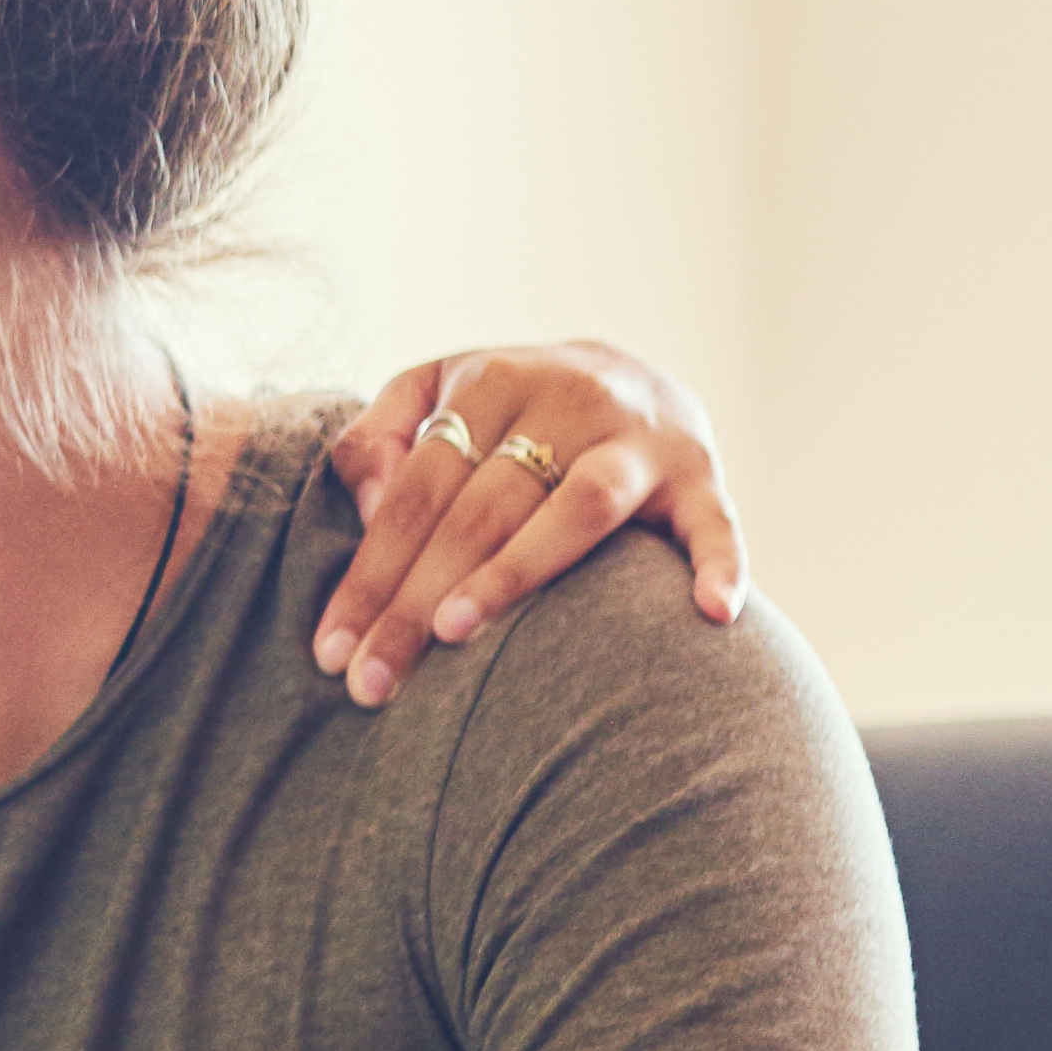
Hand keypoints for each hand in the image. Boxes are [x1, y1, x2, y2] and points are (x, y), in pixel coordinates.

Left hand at [313, 340, 746, 706]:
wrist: (631, 370)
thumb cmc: (506, 408)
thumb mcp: (433, 393)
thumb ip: (380, 439)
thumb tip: (365, 507)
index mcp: (493, 383)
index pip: (416, 489)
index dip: (370, 570)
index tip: (331, 652)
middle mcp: (569, 401)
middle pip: (481, 509)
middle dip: (418, 598)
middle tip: (372, 680)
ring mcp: (640, 440)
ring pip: (577, 508)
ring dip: (518, 570)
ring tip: (458, 633)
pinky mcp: (702, 475)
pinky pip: (716, 522)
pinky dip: (720, 564)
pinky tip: (711, 615)